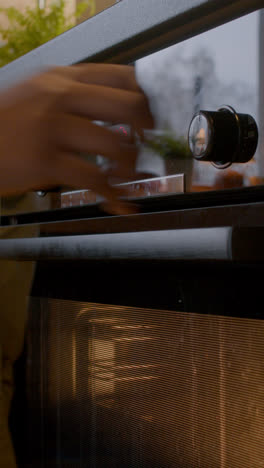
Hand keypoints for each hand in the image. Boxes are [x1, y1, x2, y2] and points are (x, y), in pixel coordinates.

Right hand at [0, 64, 153, 213]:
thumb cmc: (7, 125)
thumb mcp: (38, 96)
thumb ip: (74, 97)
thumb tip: (116, 110)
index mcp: (61, 78)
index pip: (121, 76)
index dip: (147, 97)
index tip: (154, 115)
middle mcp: (59, 96)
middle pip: (127, 107)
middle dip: (147, 130)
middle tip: (148, 145)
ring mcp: (52, 127)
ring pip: (115, 146)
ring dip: (129, 167)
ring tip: (126, 176)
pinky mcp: (46, 161)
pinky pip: (94, 180)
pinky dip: (114, 197)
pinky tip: (120, 204)